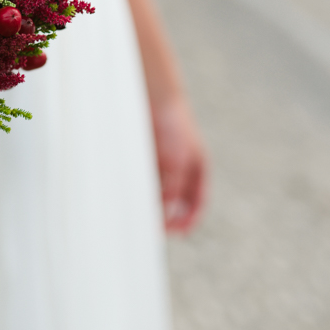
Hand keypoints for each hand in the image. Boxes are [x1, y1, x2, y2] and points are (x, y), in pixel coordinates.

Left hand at [151, 97, 206, 233]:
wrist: (154, 96)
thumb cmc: (172, 126)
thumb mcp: (176, 161)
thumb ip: (171, 188)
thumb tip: (163, 212)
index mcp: (198, 169)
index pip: (196, 203)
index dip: (189, 220)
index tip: (178, 232)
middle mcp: (181, 168)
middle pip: (176, 202)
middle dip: (168, 217)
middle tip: (155, 229)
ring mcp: (163, 163)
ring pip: (159, 194)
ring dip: (152, 206)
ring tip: (141, 215)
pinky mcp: (146, 158)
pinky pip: (144, 181)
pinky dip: (140, 191)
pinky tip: (131, 197)